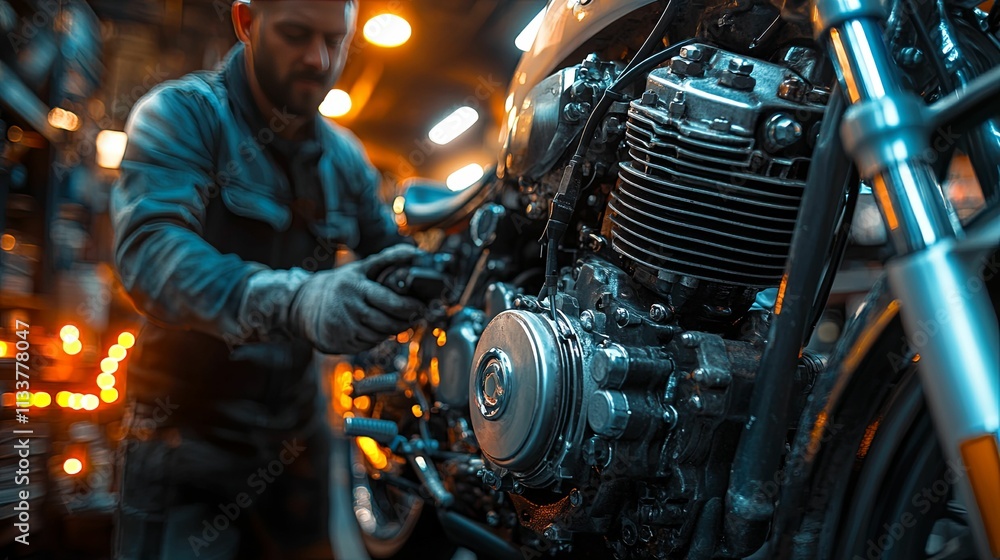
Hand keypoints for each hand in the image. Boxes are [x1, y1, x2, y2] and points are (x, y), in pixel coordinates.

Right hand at [289, 245, 426, 353]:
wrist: (305, 304)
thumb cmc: (341, 285)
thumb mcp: (361, 268)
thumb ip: (388, 259)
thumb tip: (414, 252)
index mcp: (357, 288)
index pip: (391, 302)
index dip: (410, 307)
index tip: (422, 307)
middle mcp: (350, 309)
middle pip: (388, 322)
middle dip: (406, 321)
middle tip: (417, 316)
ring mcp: (345, 328)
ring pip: (380, 336)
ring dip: (394, 330)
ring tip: (400, 321)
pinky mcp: (342, 344)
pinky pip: (369, 344)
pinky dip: (378, 338)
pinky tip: (380, 329)